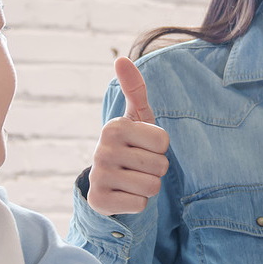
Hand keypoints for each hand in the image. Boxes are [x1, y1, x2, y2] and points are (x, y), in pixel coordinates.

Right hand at [86, 56, 170, 216]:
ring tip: (132, 180)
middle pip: (160, 166)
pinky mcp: (100, 200)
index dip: (160, 149)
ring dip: (147, 188)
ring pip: (151, 187)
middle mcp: (103, 149)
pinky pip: (140, 204)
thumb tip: (120, 58)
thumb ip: (134, 89)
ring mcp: (99, 176)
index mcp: (114, 126)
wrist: (108, 184)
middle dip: (156, 170)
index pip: (163, 142)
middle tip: (138, 167)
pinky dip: (137, 203)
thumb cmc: (131, 146)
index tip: (143, 148)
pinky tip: (124, 195)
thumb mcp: (136, 118)